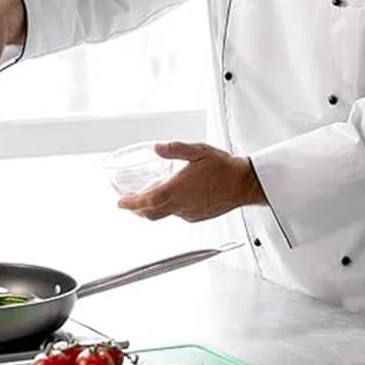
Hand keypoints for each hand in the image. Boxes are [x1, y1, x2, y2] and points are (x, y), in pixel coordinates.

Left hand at [117, 142, 265, 221]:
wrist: (244, 183)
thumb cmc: (224, 167)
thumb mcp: (198, 150)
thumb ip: (175, 149)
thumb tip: (156, 147)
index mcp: (178, 189)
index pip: (147, 201)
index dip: (131, 203)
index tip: (120, 202)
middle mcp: (181, 205)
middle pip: (151, 213)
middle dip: (137, 209)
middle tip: (129, 203)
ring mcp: (189, 213)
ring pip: (164, 214)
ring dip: (153, 208)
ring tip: (150, 196)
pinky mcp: (197, 217)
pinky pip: (178, 215)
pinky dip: (169, 208)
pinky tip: (174, 197)